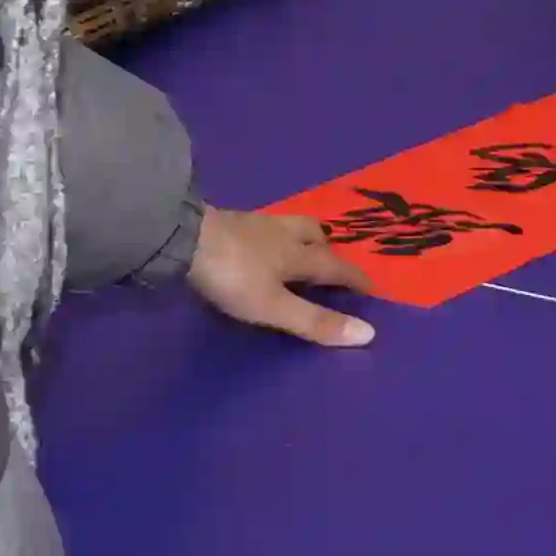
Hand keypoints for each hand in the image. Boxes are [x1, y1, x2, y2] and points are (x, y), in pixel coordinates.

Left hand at [191, 204, 375, 349]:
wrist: (183, 239)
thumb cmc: (233, 275)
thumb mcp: (275, 306)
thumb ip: (315, 321)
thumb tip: (368, 333)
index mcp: (298, 254)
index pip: (336, 267)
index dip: (355, 278)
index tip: (372, 287)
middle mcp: (282, 234)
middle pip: (314, 234)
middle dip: (328, 248)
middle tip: (332, 262)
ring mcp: (254, 225)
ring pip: (289, 226)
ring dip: (301, 237)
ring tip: (299, 251)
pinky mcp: (229, 223)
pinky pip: (263, 228)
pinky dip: (271, 238)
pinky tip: (260, 248)